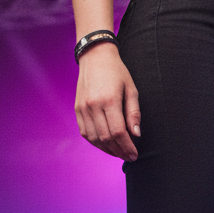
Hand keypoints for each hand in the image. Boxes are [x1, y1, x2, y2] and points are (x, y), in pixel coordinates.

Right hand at [75, 43, 140, 161]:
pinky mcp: (77, 109)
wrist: (95, 57)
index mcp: (109, 100)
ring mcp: (83, 108)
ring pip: (94, 138)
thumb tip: (136, 135)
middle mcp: (93, 105)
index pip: (118, 132)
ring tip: (119, 152)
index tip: (134, 154)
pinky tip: (106, 144)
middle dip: (119, 151)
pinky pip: (85, 132)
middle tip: (129, 156)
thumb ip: (134, 113)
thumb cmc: (117, 72)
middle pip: (106, 138)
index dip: (127, 147)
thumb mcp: (131, 89)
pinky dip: (96, 142)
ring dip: (107, 149)